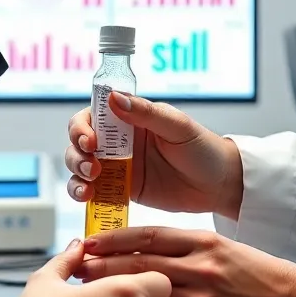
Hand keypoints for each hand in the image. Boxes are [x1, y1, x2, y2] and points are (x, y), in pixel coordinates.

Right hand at [65, 94, 242, 218]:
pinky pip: (94, 191)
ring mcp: (118, 166)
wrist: (219, 185)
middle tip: (93, 168)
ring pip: (80, 168)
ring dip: (76, 175)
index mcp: (129, 118)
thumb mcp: (177, 127)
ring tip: (89, 187)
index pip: (92, 116)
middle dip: (76, 154)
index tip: (90, 140)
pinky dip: (84, 194)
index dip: (82, 127)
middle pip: (79, 143)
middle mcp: (118, 141)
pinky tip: (90, 199)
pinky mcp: (122, 190)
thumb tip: (114, 97)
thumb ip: (146, 113)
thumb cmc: (203, 149)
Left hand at [78, 227, 295, 296]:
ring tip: (90, 295)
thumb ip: (188, 250)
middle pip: (140, 262)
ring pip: (149, 292)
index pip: (148, 235)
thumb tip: (151, 253)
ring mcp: (203, 295)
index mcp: (202, 240)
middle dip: (105, 265)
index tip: (91, 240)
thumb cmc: (260, 275)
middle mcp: (199, 264)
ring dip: (118, 293)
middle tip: (78, 267)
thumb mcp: (224, 248)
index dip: (115, 238)